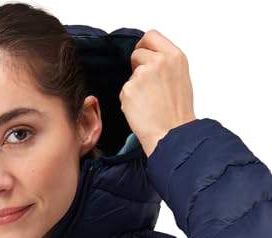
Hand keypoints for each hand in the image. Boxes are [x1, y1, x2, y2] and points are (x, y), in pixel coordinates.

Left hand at [119, 30, 196, 157]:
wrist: (171, 133)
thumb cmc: (177, 112)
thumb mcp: (180, 77)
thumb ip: (165, 64)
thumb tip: (150, 60)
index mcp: (175, 56)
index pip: (151, 36)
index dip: (144, 46)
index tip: (142, 53)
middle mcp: (158, 62)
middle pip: (137, 54)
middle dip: (138, 68)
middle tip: (148, 87)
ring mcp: (142, 75)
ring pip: (130, 76)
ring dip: (134, 87)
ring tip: (148, 102)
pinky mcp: (128, 90)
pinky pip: (124, 91)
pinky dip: (128, 100)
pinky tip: (141, 110)